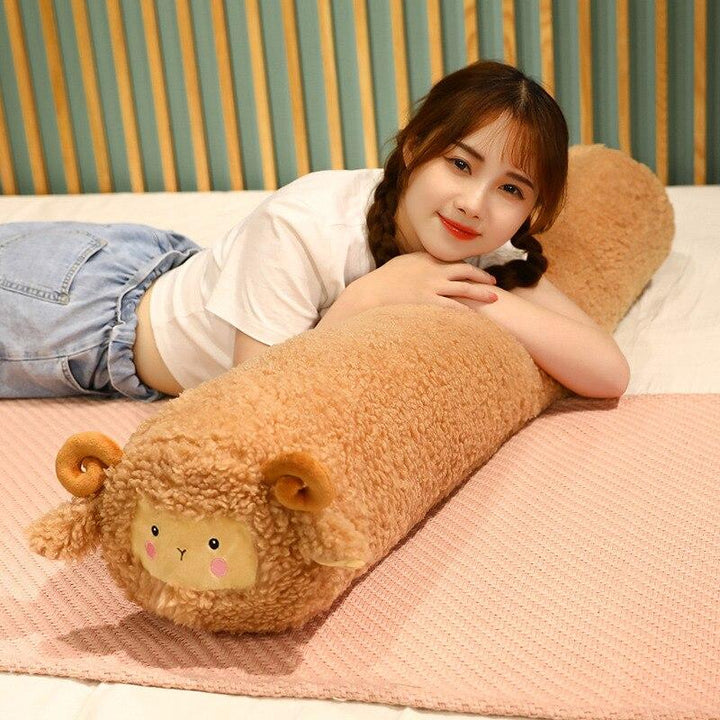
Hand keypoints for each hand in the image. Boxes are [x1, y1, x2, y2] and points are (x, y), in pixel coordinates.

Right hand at [350, 251, 497, 312]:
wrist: (371, 292)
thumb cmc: (383, 280)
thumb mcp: (403, 264)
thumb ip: (418, 263)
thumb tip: (425, 263)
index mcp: (428, 259)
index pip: (454, 261)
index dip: (469, 267)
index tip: (477, 273)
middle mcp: (433, 271)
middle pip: (465, 271)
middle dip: (482, 276)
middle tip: (494, 282)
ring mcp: (432, 287)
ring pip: (464, 288)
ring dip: (481, 293)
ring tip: (495, 298)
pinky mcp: (428, 302)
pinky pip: (453, 307)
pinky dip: (467, 311)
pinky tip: (477, 317)